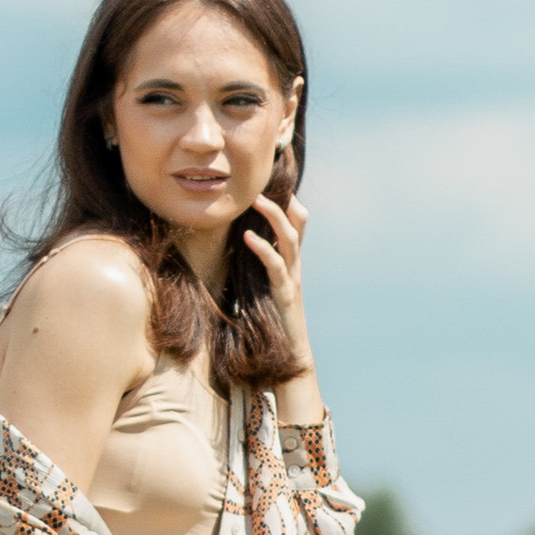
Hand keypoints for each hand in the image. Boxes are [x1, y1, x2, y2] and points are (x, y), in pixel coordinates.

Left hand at [239, 189, 313, 375]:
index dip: (288, 199)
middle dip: (282, 199)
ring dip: (273, 216)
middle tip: (261, 181)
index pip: (296, 222)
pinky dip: (263, 249)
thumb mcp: (261, 284)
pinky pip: (276, 266)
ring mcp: (292, 278)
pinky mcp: (284, 294)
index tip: (269, 179)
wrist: (290, 355)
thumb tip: (236, 244)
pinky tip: (247, 238)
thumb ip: (256, 263)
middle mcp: (295, 265)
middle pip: (298, 222)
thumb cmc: (271, 320)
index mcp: (290, 261)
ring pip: (290, 239)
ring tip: (255, 200)